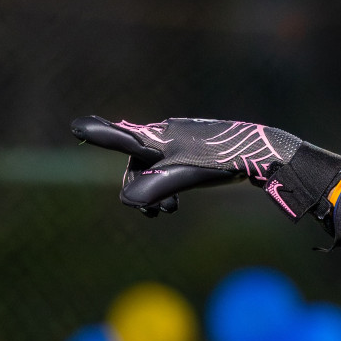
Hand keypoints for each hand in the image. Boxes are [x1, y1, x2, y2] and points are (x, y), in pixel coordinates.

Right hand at [71, 116, 303, 216]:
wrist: (263, 152)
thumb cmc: (223, 159)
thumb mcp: (186, 174)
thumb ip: (155, 187)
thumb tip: (129, 201)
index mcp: (159, 137)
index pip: (122, 137)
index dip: (99, 133)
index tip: (77, 126)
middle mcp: (165, 134)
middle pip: (137, 165)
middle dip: (140, 190)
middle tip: (156, 213)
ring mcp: (180, 141)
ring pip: (154, 169)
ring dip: (155, 192)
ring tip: (167, 211)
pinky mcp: (195, 149)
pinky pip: (170, 167)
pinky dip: (168, 185)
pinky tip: (176, 202)